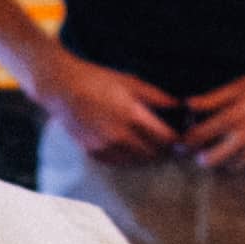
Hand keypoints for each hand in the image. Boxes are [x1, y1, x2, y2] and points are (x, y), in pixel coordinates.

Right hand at [30, 50, 180, 162]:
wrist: (62, 89)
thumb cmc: (98, 80)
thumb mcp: (130, 82)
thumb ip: (157, 97)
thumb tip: (181, 107)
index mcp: (132, 115)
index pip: (165, 138)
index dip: (177, 140)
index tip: (182, 137)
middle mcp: (119, 136)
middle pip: (153, 153)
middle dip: (164, 150)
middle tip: (171, 145)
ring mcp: (105, 147)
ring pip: (137, 162)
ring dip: (148, 157)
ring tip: (154, 148)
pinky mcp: (94, 153)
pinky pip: (119, 163)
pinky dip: (129, 159)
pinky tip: (132, 149)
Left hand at [183, 61, 244, 170]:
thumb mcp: (243, 84)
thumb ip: (214, 97)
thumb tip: (189, 104)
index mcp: (234, 117)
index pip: (199, 136)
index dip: (187, 142)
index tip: (182, 144)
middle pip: (212, 160)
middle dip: (203, 159)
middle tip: (202, 157)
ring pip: (233, 166)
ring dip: (228, 160)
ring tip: (232, 151)